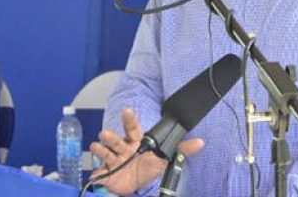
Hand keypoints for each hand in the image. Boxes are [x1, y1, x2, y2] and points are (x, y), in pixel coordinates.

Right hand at [89, 108, 204, 194]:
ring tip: (99, 142)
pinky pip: (102, 167)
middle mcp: (124, 147)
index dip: (130, 119)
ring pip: (108, 150)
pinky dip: (98, 165)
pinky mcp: (108, 170)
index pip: (133, 128)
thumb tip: (201, 142)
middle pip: (118, 138)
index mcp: (137, 141)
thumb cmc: (148, 167)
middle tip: (108, 129)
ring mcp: (115, 158)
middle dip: (113, 134)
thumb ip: (182, 149)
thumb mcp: (166, 158)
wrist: (134, 186)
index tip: (127, 110)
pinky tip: (96, 162)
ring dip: (103, 146)